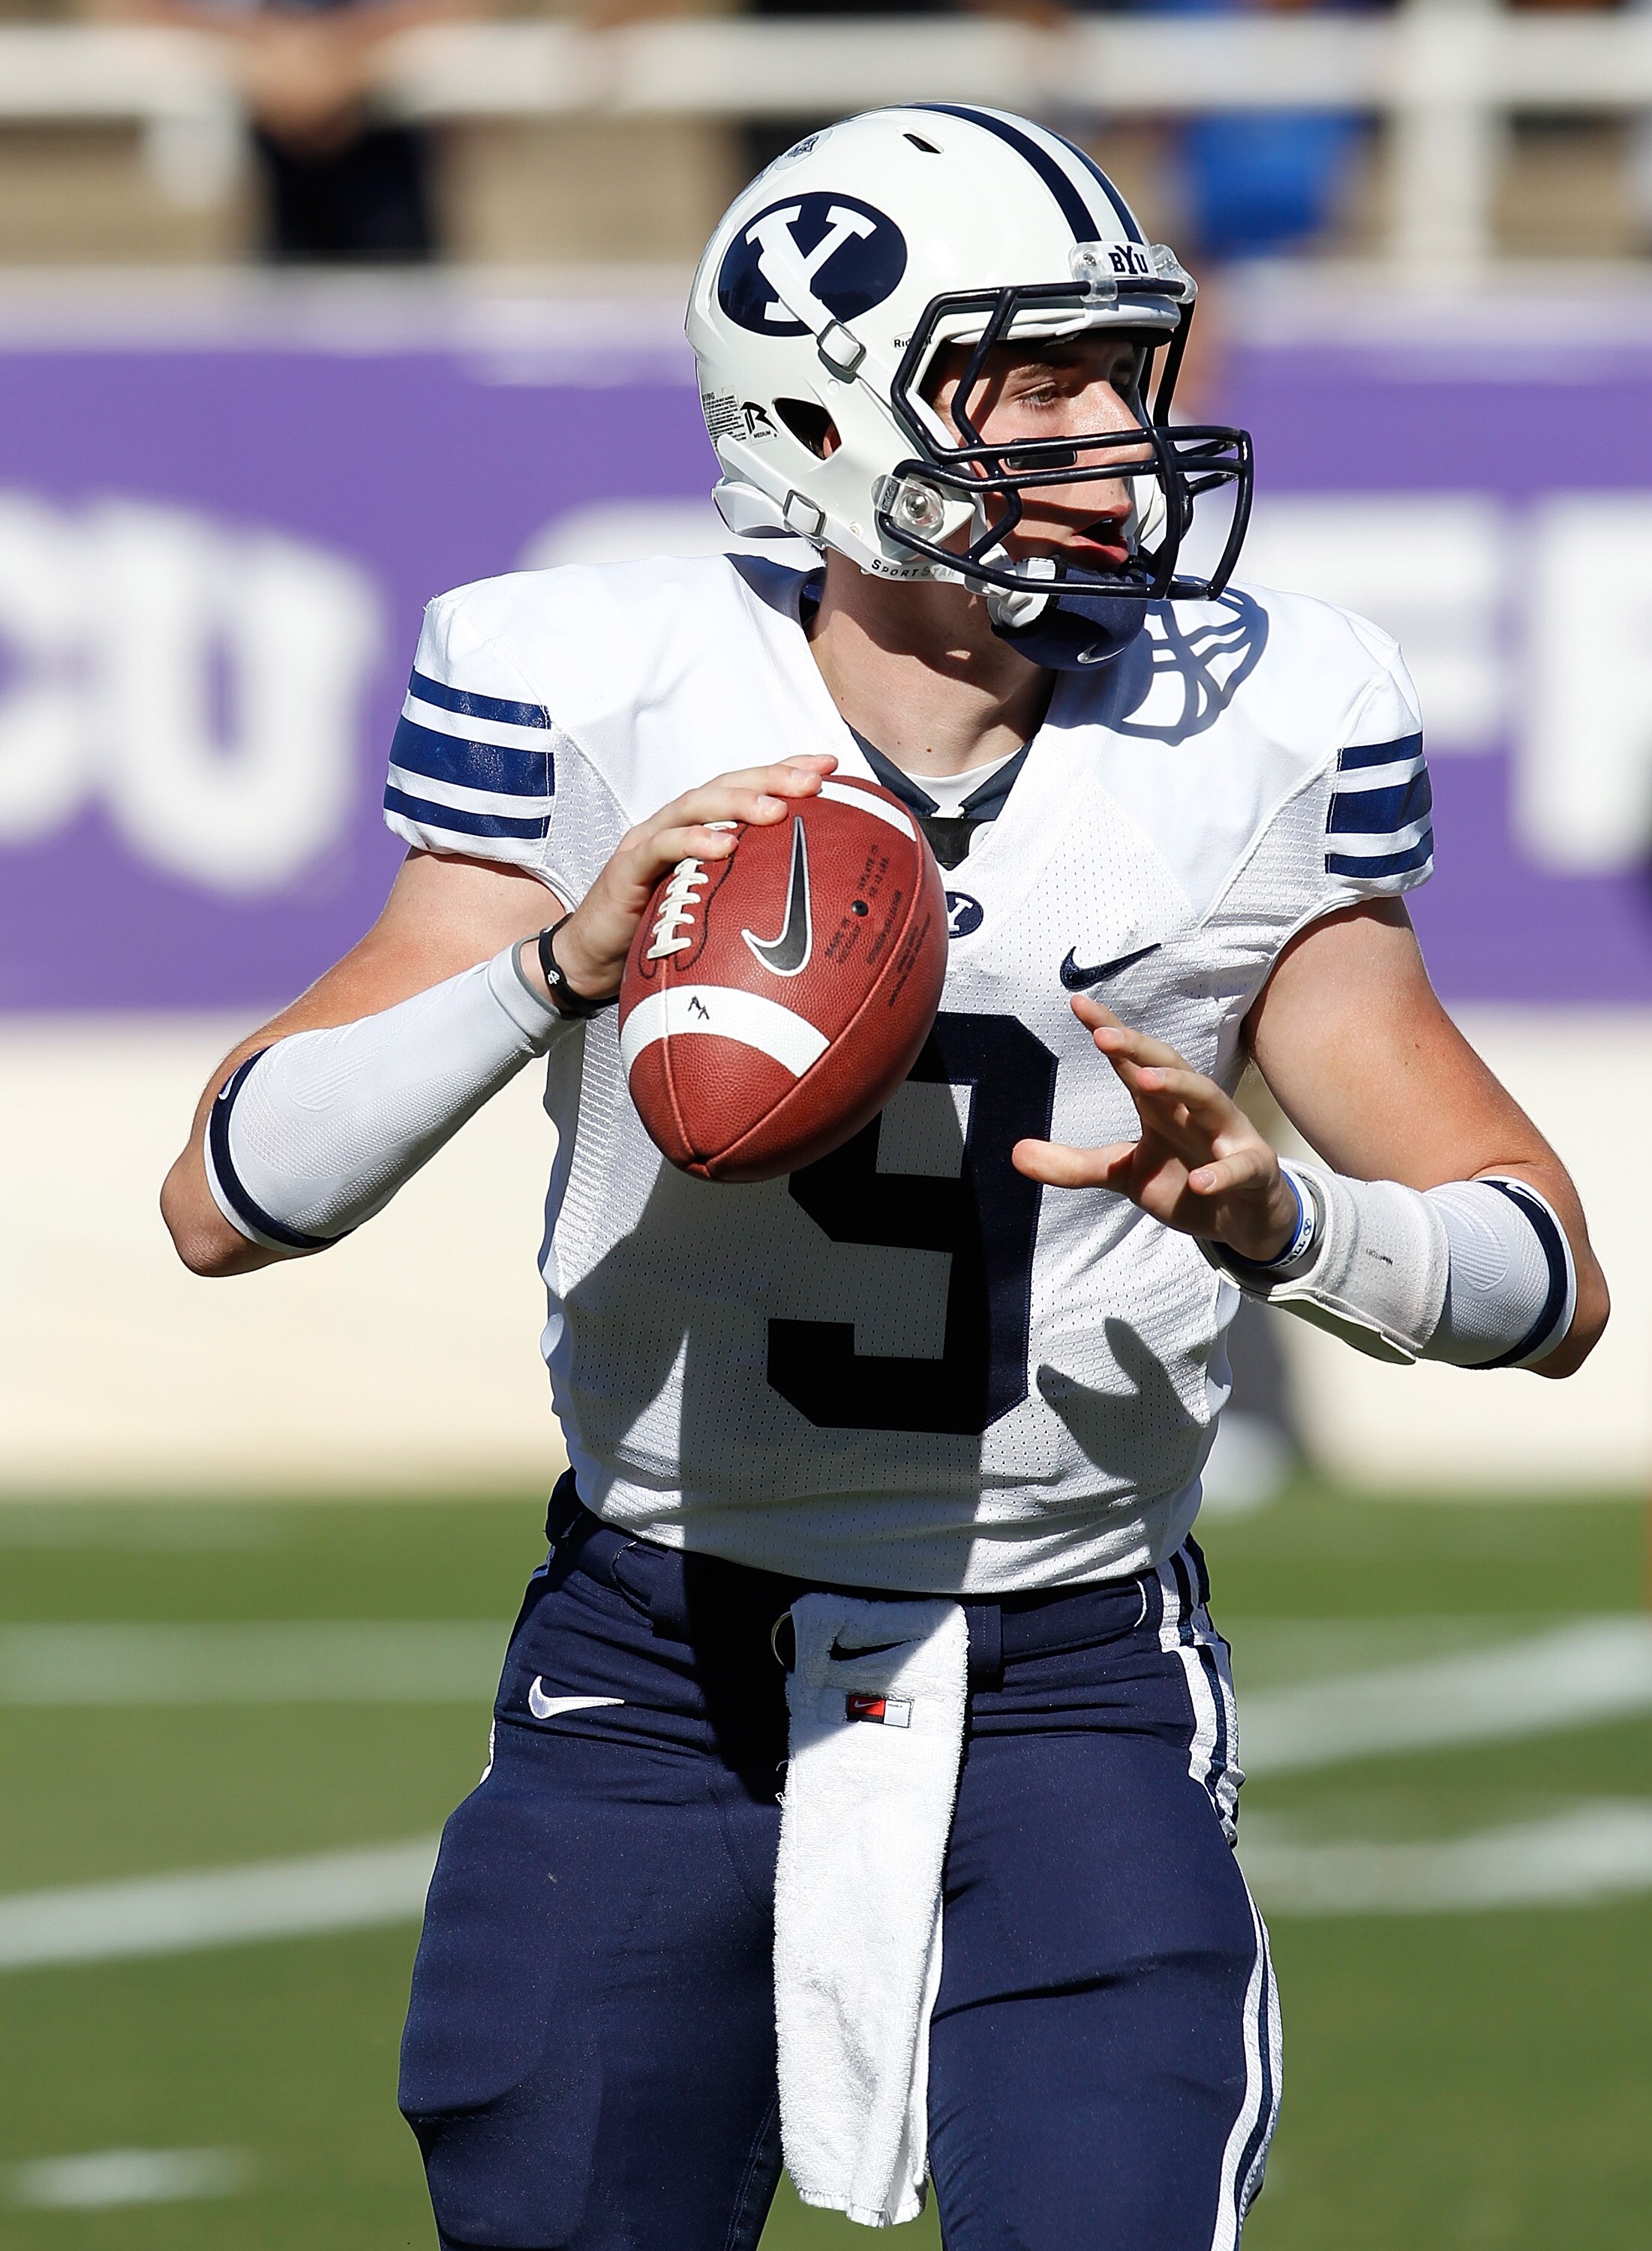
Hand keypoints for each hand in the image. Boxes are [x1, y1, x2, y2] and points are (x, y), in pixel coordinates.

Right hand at [536, 757, 837, 1004]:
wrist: (593, 960)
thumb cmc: (656, 930)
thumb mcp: (712, 906)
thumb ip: (748, 891)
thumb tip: (813, 900)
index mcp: (698, 827)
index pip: (745, 786)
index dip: (785, 769)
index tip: (831, 765)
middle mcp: (674, 824)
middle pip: (725, 785)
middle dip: (772, 776)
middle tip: (814, 780)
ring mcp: (648, 842)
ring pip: (694, 806)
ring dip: (738, 803)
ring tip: (776, 810)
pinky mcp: (626, 869)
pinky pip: (661, 848)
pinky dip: (692, 842)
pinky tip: (724, 845)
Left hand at [1012, 997, 1298, 1262]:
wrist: (1242, 1218)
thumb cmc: (1186, 1179)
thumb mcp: (1124, 1174)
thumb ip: (1075, 1166)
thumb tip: (1016, 1153)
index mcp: (1160, 1104)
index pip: (1130, 1061)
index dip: (1108, 1032)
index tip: (1077, 1004)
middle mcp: (1193, 1108)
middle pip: (1167, 1066)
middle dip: (1137, 1048)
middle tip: (1103, 1036)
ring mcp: (1226, 1135)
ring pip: (1208, 1098)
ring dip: (1179, 1086)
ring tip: (1145, 1081)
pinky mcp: (1253, 1169)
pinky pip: (1240, 1166)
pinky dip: (1222, 1172)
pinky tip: (1201, 1181)